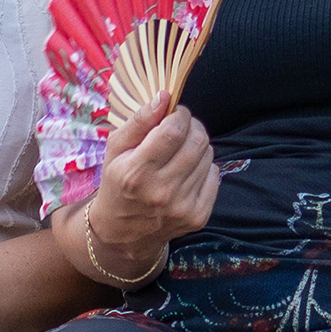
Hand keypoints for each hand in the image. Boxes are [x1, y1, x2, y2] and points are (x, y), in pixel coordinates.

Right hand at [86, 92, 217, 263]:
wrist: (124, 234)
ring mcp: (182, 207)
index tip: (174, 113)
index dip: (179, 115)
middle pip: (196, 142)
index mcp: (136, 173)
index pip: (173, 131)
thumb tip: (165, 97)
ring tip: (180, 151)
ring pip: (208, 156)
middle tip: (181, 127)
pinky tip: (187, 170)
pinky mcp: (198, 217)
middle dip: (192, 126)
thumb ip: (139, 120)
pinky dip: (204, 166)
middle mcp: (161, 192)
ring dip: (198, 145)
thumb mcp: (115, 149)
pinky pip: (215, 175)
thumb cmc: (117, 183)